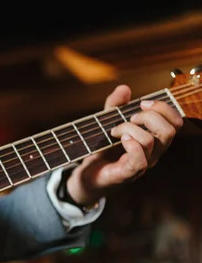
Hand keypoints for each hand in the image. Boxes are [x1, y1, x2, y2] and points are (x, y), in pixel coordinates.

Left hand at [67, 84, 182, 204]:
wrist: (86, 174)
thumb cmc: (101, 149)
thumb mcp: (106, 121)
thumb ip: (114, 105)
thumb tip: (124, 88)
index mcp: (155, 138)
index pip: (175, 122)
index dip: (163, 108)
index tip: (142, 102)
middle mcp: (153, 152)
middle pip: (169, 130)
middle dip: (149, 116)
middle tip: (130, 117)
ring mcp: (142, 164)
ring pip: (151, 141)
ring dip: (130, 128)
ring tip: (114, 130)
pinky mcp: (127, 174)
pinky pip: (139, 161)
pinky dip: (130, 145)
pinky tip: (119, 139)